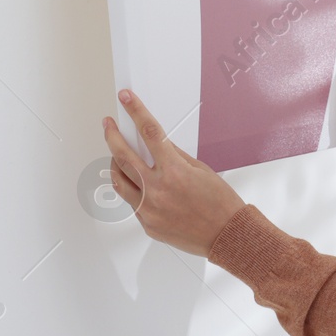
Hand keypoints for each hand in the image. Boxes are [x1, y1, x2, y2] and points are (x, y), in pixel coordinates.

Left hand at [100, 88, 245, 256]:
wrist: (227, 236)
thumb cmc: (220, 205)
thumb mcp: (201, 170)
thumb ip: (175, 156)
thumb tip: (158, 144)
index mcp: (174, 171)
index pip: (149, 132)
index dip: (135, 111)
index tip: (127, 100)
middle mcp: (158, 190)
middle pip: (123, 155)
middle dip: (112, 135)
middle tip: (108, 125)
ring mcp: (149, 209)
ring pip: (118, 180)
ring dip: (114, 163)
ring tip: (115, 155)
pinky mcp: (147, 224)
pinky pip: (131, 202)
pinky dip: (132, 189)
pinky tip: (136, 183)